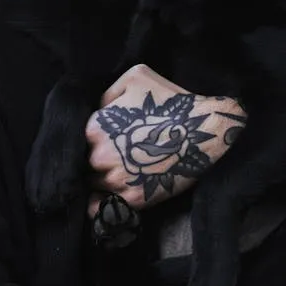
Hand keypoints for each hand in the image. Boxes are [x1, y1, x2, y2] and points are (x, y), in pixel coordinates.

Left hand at [86, 64, 245, 216]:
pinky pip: (102, 209)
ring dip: (102, 180)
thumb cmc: (171, 101)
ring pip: (94, 184)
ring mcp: (115, 180)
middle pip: (86, 163)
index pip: (81, 139)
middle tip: (117, 155)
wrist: (204, 130)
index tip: (109, 139)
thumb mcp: (136, 76)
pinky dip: (101, 205)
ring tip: (120, 173)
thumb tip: (97, 108)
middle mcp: (99, 156)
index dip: (94, 139)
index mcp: (96, 127)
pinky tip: (110, 197)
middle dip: (98, 159)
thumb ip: (108, 91)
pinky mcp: (132, 199)